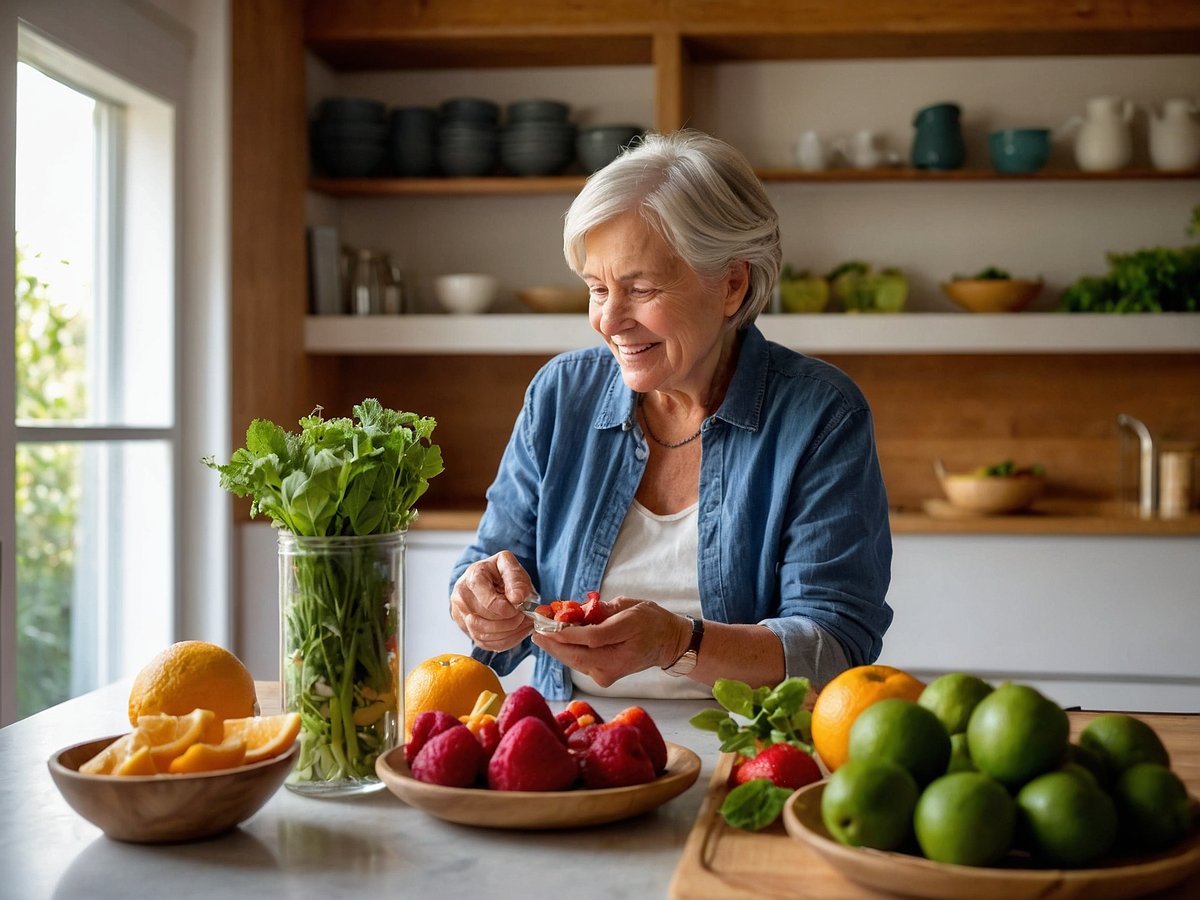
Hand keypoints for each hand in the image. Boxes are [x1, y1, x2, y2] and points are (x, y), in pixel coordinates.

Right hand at [450, 550, 535, 651]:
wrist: (490, 579)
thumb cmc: (500, 573)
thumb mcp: (510, 566)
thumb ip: (516, 579)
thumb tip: (517, 598)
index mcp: (473, 576)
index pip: (488, 602)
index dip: (506, 609)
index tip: (520, 608)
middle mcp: (461, 596)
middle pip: (484, 620)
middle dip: (509, 622)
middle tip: (526, 617)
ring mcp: (460, 614)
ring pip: (483, 635)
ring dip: (508, 633)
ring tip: (523, 623)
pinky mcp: (465, 628)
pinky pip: (484, 643)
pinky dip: (504, 641)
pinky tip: (516, 631)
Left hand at [532, 598, 690, 686]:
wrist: (667, 643)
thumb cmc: (650, 621)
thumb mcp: (629, 607)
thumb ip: (602, 610)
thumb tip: (574, 612)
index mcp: (625, 645)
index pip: (589, 640)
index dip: (564, 633)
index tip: (545, 624)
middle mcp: (613, 666)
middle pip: (575, 656)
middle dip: (552, 642)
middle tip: (535, 628)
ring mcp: (607, 675)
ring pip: (574, 661)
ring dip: (556, 646)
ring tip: (541, 631)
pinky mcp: (602, 676)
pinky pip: (579, 662)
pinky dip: (566, 650)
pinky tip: (556, 639)